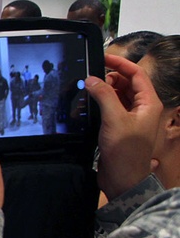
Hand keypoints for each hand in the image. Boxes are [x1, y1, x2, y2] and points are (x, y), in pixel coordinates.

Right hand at [88, 53, 163, 200]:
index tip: (103, 58)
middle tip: (91, 77)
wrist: (123, 179)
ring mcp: (131, 118)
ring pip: (118, 96)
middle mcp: (142, 108)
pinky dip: (101, 103)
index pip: (136, 74)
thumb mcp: (114, 119)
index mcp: (148, 103)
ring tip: (88, 90)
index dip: (120, 64)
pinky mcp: (120, 127)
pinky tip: (89, 105)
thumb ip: (103, 96)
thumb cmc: (125, 152)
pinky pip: (111, 108)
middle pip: (127, 84)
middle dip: (110, 78)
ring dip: (104, 91)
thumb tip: (92, 79)